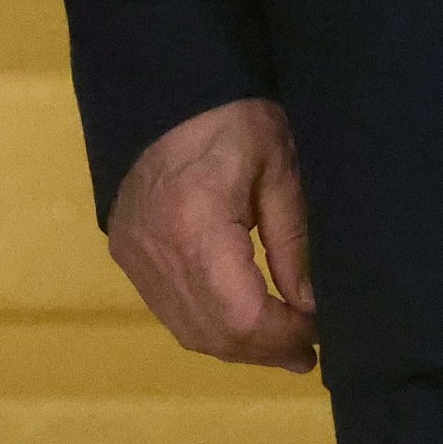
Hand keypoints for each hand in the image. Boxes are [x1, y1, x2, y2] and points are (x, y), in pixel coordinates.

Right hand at [107, 97, 316, 372]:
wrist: (165, 88)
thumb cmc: (233, 118)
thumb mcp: (280, 172)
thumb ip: (292, 244)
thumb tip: (306, 308)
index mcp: (196, 226)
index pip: (243, 315)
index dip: (282, 335)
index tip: (318, 332)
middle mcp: (156, 251)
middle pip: (214, 332)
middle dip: (263, 350)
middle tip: (304, 354)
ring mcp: (133, 254)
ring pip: (188, 329)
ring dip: (235, 345)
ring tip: (277, 346)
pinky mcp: (124, 249)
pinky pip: (167, 309)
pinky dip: (206, 325)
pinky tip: (236, 322)